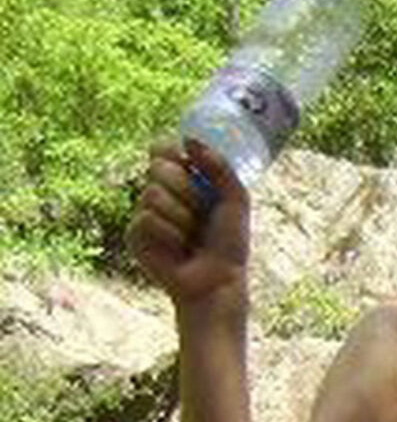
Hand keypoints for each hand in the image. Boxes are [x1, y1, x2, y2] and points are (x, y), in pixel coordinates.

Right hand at [127, 138, 251, 312]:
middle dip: (187, 189)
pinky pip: (147, 219)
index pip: (161, 149)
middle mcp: (158, 193)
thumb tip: (188, 139)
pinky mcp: (135, 236)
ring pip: (152, 193)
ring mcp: (144, 214)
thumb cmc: (229, 245)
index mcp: (180, 181)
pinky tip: (178, 249)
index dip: (170, 152)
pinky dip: (170, 234)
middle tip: (201, 211)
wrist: (219, 281)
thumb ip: (219, 166)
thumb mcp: (235, 200)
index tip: (188, 164)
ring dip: (182, 216)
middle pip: (157, 167)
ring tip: (192, 235)